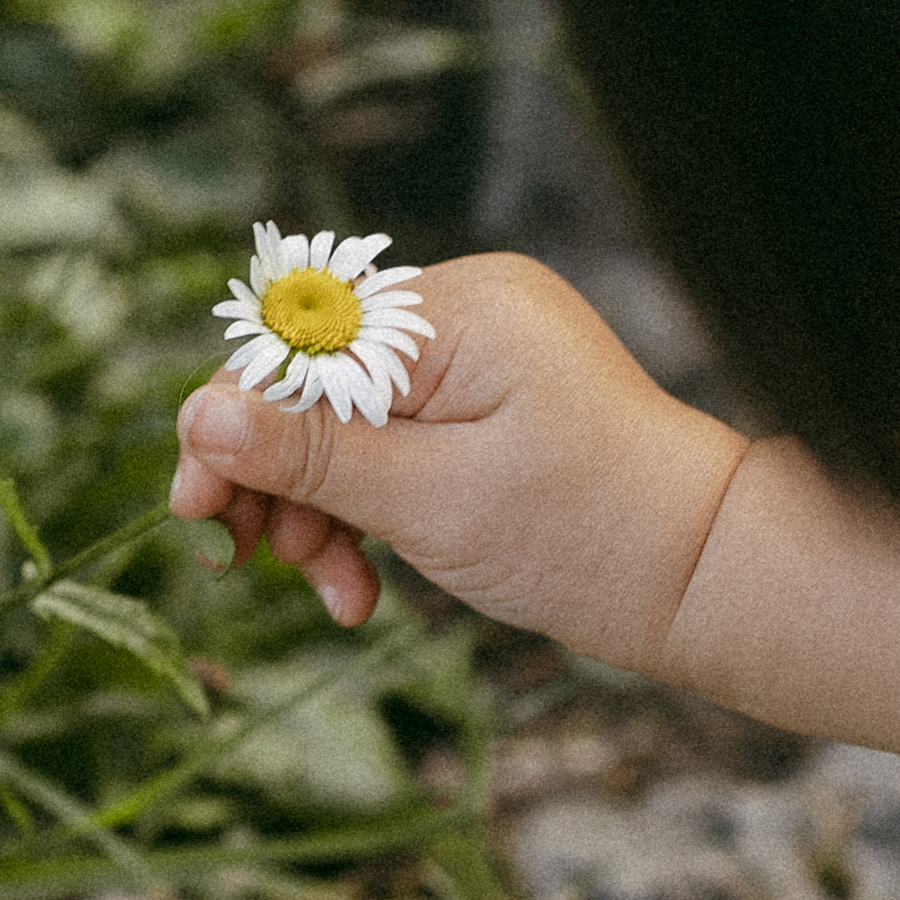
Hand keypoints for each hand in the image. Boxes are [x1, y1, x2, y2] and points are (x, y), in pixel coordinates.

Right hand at [170, 253, 749, 672]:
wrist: (705, 577)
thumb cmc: (586, 532)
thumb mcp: (430, 502)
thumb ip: (312, 457)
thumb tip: (201, 412)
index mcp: (461, 308)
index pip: (301, 343)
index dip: (234, 422)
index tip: (194, 507)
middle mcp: (469, 314)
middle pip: (318, 383)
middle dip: (278, 478)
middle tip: (246, 561)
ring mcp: (482, 360)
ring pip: (352, 425)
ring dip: (323, 510)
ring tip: (331, 591)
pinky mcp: (489, 407)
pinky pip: (398, 444)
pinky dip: (372, 511)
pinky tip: (361, 586)